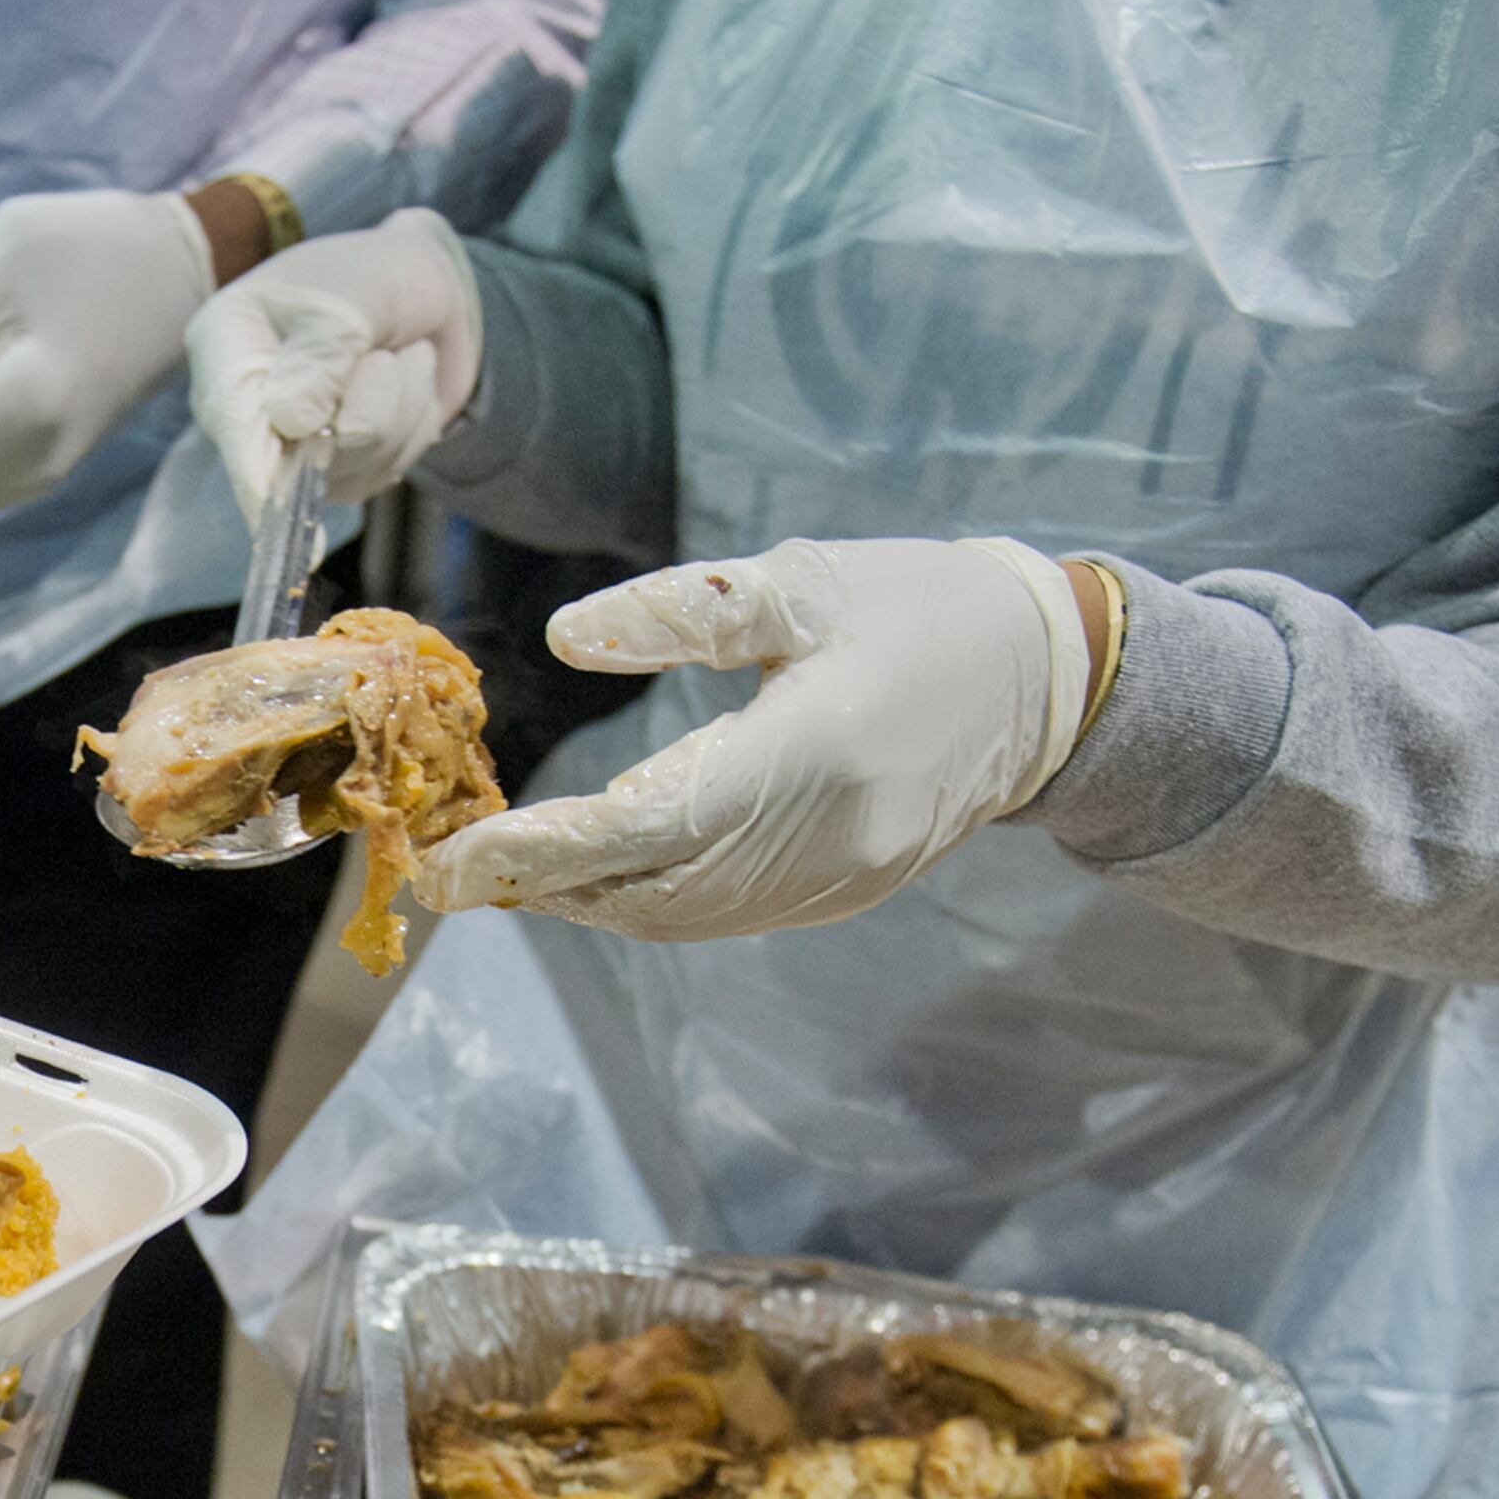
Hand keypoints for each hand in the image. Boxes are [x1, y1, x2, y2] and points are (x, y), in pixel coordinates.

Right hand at [184, 207, 479, 528]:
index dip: (251, 465)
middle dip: (364, 406)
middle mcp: (248, 407)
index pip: (232, 417)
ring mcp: (290, 446)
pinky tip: (401, 383)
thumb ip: (321, 354)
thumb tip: (292, 423)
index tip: (273, 501)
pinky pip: (382, 469)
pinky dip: (412, 422)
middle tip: (382, 354)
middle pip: (297, 454)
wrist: (421, 286)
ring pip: (356, 461)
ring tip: (393, 355)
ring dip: (398, 403)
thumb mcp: (349, 296)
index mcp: (227, 348)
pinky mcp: (336, 470)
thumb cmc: (371, 275)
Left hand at [412, 537, 1095, 941]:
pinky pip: (722, 915)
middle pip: (650, 891)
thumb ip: (680, 611)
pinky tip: (593, 876)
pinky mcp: (846, 891)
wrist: (1049, 677)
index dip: (539, 852)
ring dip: (587, 903)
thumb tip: (565, 639)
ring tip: (503, 877)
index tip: (455, 860)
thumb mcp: (801, 581)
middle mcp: (823, 840)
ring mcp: (839, 880)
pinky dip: (646, 902)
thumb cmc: (917, 605)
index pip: (642, 829)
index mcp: (810, 755)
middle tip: (449, 875)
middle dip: (543, 888)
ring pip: (681, 917)